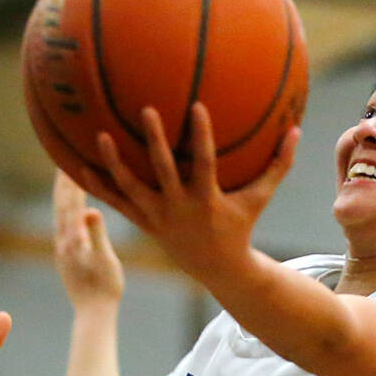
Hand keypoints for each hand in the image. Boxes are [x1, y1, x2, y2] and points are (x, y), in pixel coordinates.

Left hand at [54, 170, 123, 307]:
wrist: (93, 314)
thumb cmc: (105, 288)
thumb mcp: (105, 259)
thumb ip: (97, 234)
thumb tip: (90, 210)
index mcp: (73, 238)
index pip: (70, 200)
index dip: (70, 177)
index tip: (69, 156)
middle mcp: (63, 241)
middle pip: (60, 203)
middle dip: (62, 180)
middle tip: (61, 157)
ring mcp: (63, 249)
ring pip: (60, 214)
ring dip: (62, 194)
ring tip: (65, 177)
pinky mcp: (66, 256)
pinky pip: (64, 225)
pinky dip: (66, 210)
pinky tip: (71, 208)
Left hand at [68, 103, 299, 281]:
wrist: (217, 268)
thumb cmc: (240, 226)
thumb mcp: (260, 198)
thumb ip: (278, 165)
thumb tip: (296, 129)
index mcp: (207, 199)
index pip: (204, 162)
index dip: (201, 136)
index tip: (196, 106)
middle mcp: (178, 207)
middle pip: (163, 171)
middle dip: (154, 141)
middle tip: (145, 110)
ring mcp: (157, 216)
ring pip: (131, 187)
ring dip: (114, 163)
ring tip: (100, 135)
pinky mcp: (143, 222)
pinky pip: (117, 202)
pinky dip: (99, 186)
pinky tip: (78, 166)